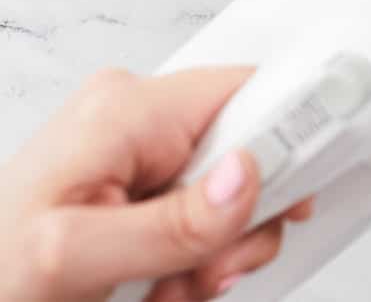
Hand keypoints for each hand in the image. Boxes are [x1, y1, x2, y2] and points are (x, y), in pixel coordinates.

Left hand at [0, 67, 312, 300]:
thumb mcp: (75, 257)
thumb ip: (170, 221)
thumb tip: (245, 177)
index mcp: (125, 110)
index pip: (250, 91)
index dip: (286, 141)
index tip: (293, 198)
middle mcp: (137, 119)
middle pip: (250, 150)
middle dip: (241, 221)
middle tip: (212, 269)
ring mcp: (140, 151)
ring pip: (233, 192)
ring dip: (217, 251)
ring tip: (171, 287)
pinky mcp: (142, 184)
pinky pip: (205, 211)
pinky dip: (196, 255)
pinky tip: (161, 282)